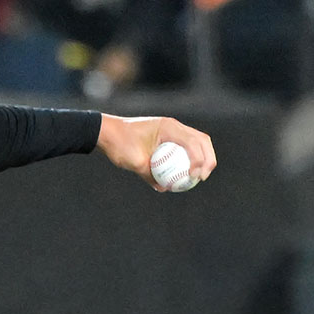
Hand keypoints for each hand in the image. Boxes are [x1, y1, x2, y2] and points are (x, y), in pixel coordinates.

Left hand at [96, 114, 216, 190]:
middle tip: (202, 177)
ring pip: (196, 142)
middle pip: (201, 140)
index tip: (193, 177)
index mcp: (168, 127)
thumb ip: (149, 175)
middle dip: (207, 159)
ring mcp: (171, 129)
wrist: (106, 133)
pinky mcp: (167, 136)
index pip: (193, 142)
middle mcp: (173, 126)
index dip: (199, 160)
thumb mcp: (133, 162)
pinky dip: (190, 158)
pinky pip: (184, 146)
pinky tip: (186, 174)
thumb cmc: (118, 144)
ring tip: (198, 176)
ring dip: (202, 158)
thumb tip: (164, 188)